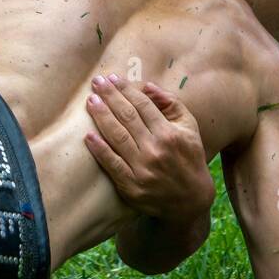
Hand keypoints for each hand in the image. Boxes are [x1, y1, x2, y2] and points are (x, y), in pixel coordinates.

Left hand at [84, 74, 213, 222]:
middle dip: (110, 97)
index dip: (126, 90)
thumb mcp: (189, 128)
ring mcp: (142, 169)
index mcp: (170, 134)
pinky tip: (88, 135)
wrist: (190, 200)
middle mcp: (156, 150)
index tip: (112, 78)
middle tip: (96, 82)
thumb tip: (148, 86)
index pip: (143, 106)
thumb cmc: (188, 157)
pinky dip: (99, 149)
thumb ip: (172, 104)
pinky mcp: (131, 186)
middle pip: (127, 117)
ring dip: (101, 116)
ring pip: (117, 137)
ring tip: (91, 100)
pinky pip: (112, 164)